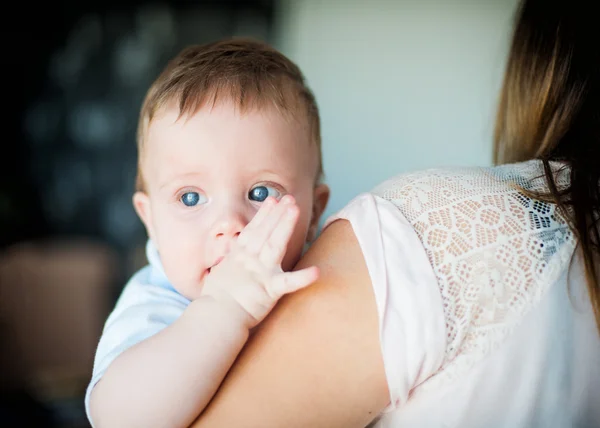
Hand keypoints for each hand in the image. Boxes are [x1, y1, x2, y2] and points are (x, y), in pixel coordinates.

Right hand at [200, 195, 318, 328]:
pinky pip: (289, 284)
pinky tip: (316, 272)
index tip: (272, 201)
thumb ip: (230, 259)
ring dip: (285, 226)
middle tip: (289, 198)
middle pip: (266, 232)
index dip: (264, 215)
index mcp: (239, 256)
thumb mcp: (220, 273)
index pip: (253, 230)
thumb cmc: (216, 300)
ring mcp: (261, 273)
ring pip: (275, 244)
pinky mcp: (270, 290)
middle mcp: (250, 260)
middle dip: (278, 214)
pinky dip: (303, 278)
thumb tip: (232, 247)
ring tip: (294, 209)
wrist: (216, 316)